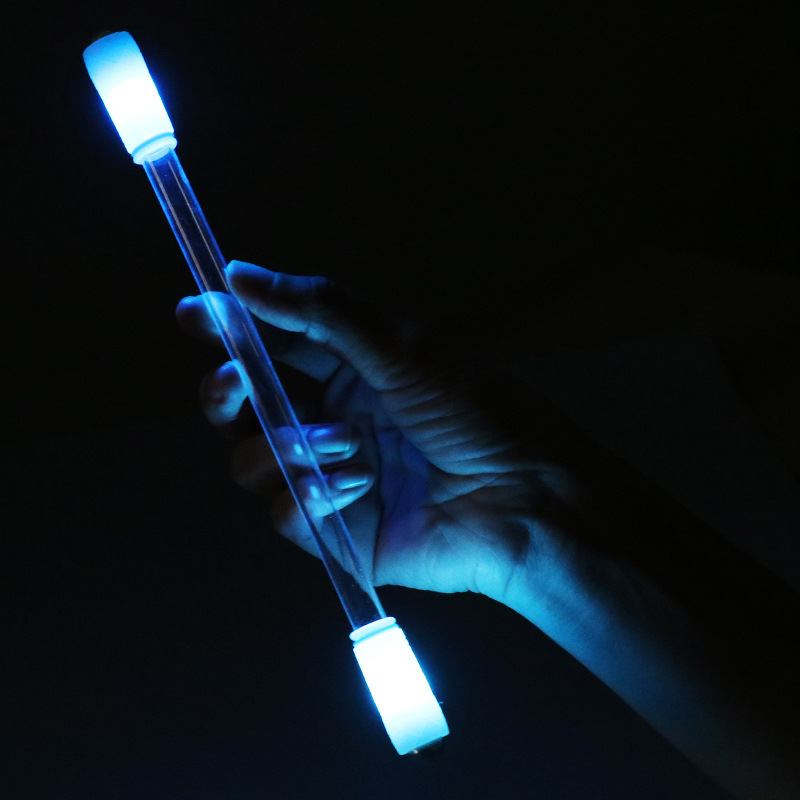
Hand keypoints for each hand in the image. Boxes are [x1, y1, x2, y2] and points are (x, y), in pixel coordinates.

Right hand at [176, 261, 589, 604]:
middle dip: (228, 391)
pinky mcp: (335, 530)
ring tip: (342, 443)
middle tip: (234, 380)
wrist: (522, 496)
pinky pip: (284, 512)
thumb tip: (239, 273)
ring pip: (253, 460)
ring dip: (284, 447)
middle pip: (245, 407)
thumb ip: (319, 311)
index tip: (194, 312)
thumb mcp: (400, 347)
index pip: (271, 344)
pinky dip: (309, 497)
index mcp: (348, 371)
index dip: (229, 328)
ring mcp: (329, 476)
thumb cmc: (473, 411)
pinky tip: (356, 485)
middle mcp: (330, 420)